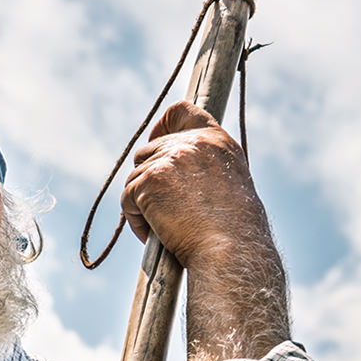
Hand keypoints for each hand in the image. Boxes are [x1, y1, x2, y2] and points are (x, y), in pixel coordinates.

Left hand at [121, 102, 289, 360]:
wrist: (230, 248)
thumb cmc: (233, 230)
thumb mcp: (228, 184)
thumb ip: (204, 168)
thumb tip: (171, 175)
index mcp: (216, 141)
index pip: (183, 112)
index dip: (163, 124)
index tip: (154, 139)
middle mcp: (193, 143)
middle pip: (148, 152)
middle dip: (147, 180)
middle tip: (157, 208)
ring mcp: (169, 159)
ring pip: (134, 178)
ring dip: (140, 204)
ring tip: (159, 227)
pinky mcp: (149, 181)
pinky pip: (127, 199)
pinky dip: (135, 220)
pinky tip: (152, 234)